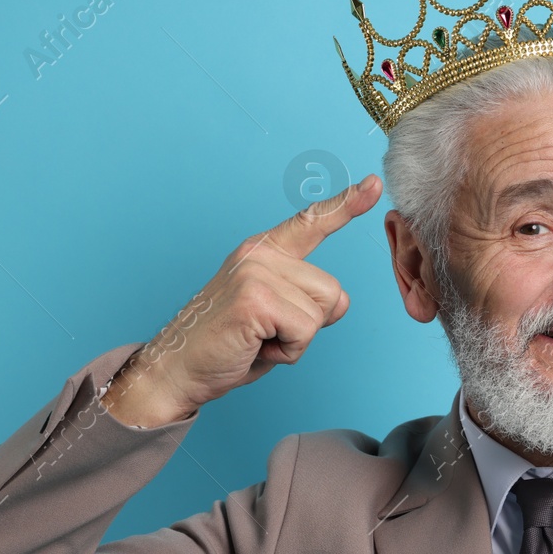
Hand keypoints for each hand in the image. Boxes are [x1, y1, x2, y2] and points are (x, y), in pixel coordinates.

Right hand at [101, 174, 382, 426]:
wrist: (178, 370)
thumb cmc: (228, 344)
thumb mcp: (274, 314)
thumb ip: (306, 298)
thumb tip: (339, 300)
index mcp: (264, 251)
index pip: (311, 223)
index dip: (345, 204)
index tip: (374, 184)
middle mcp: (261, 253)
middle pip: (332, 291)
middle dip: (308, 324)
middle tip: (265, 332)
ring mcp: (257, 273)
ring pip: (321, 313)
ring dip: (296, 339)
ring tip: (258, 338)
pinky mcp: (255, 299)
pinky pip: (305, 332)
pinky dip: (287, 351)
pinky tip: (255, 345)